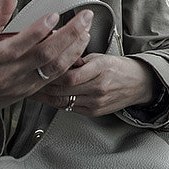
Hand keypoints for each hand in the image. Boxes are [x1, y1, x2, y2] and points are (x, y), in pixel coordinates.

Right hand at [0, 0, 93, 145]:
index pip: (21, 43)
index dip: (39, 29)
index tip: (54, 15)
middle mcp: (13, 71)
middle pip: (46, 54)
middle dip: (70, 34)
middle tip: (85, 17)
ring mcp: (25, 83)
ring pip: (55, 68)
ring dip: (75, 48)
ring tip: (86, 30)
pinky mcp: (34, 90)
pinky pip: (56, 78)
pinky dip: (71, 62)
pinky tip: (79, 48)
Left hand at [32, 54, 155, 116]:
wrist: (139, 84)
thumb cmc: (120, 68)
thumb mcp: (101, 56)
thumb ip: (79, 59)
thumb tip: (58, 57)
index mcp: (101, 68)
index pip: (69, 75)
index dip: (51, 74)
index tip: (39, 70)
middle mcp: (99, 88)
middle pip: (63, 90)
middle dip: (43, 86)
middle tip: (29, 81)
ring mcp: (96, 102)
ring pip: (63, 102)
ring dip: (46, 97)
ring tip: (34, 90)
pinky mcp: (94, 112)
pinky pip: (69, 108)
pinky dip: (57, 102)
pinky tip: (49, 97)